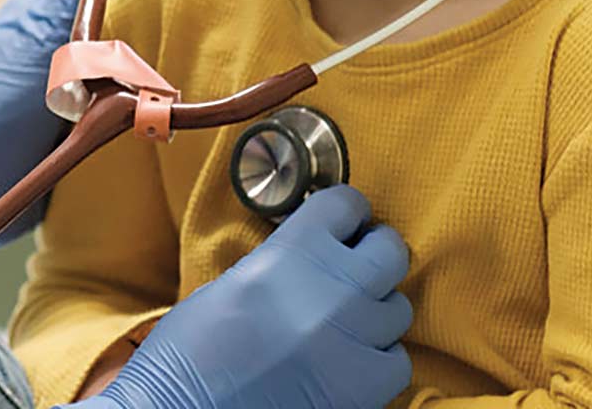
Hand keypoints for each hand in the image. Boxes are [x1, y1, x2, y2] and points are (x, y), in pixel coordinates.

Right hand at [81, 185, 412, 408]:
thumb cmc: (192, 349)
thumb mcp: (233, 282)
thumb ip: (282, 262)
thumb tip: (310, 258)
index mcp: (293, 250)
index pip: (347, 204)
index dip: (347, 212)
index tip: (344, 222)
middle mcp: (333, 287)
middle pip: (390, 251)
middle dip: (375, 253)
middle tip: (357, 265)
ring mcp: (354, 337)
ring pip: (398, 307)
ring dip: (375, 310)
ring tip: (345, 321)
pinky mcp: (363, 386)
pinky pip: (396, 360)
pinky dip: (379, 359)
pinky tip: (350, 361)